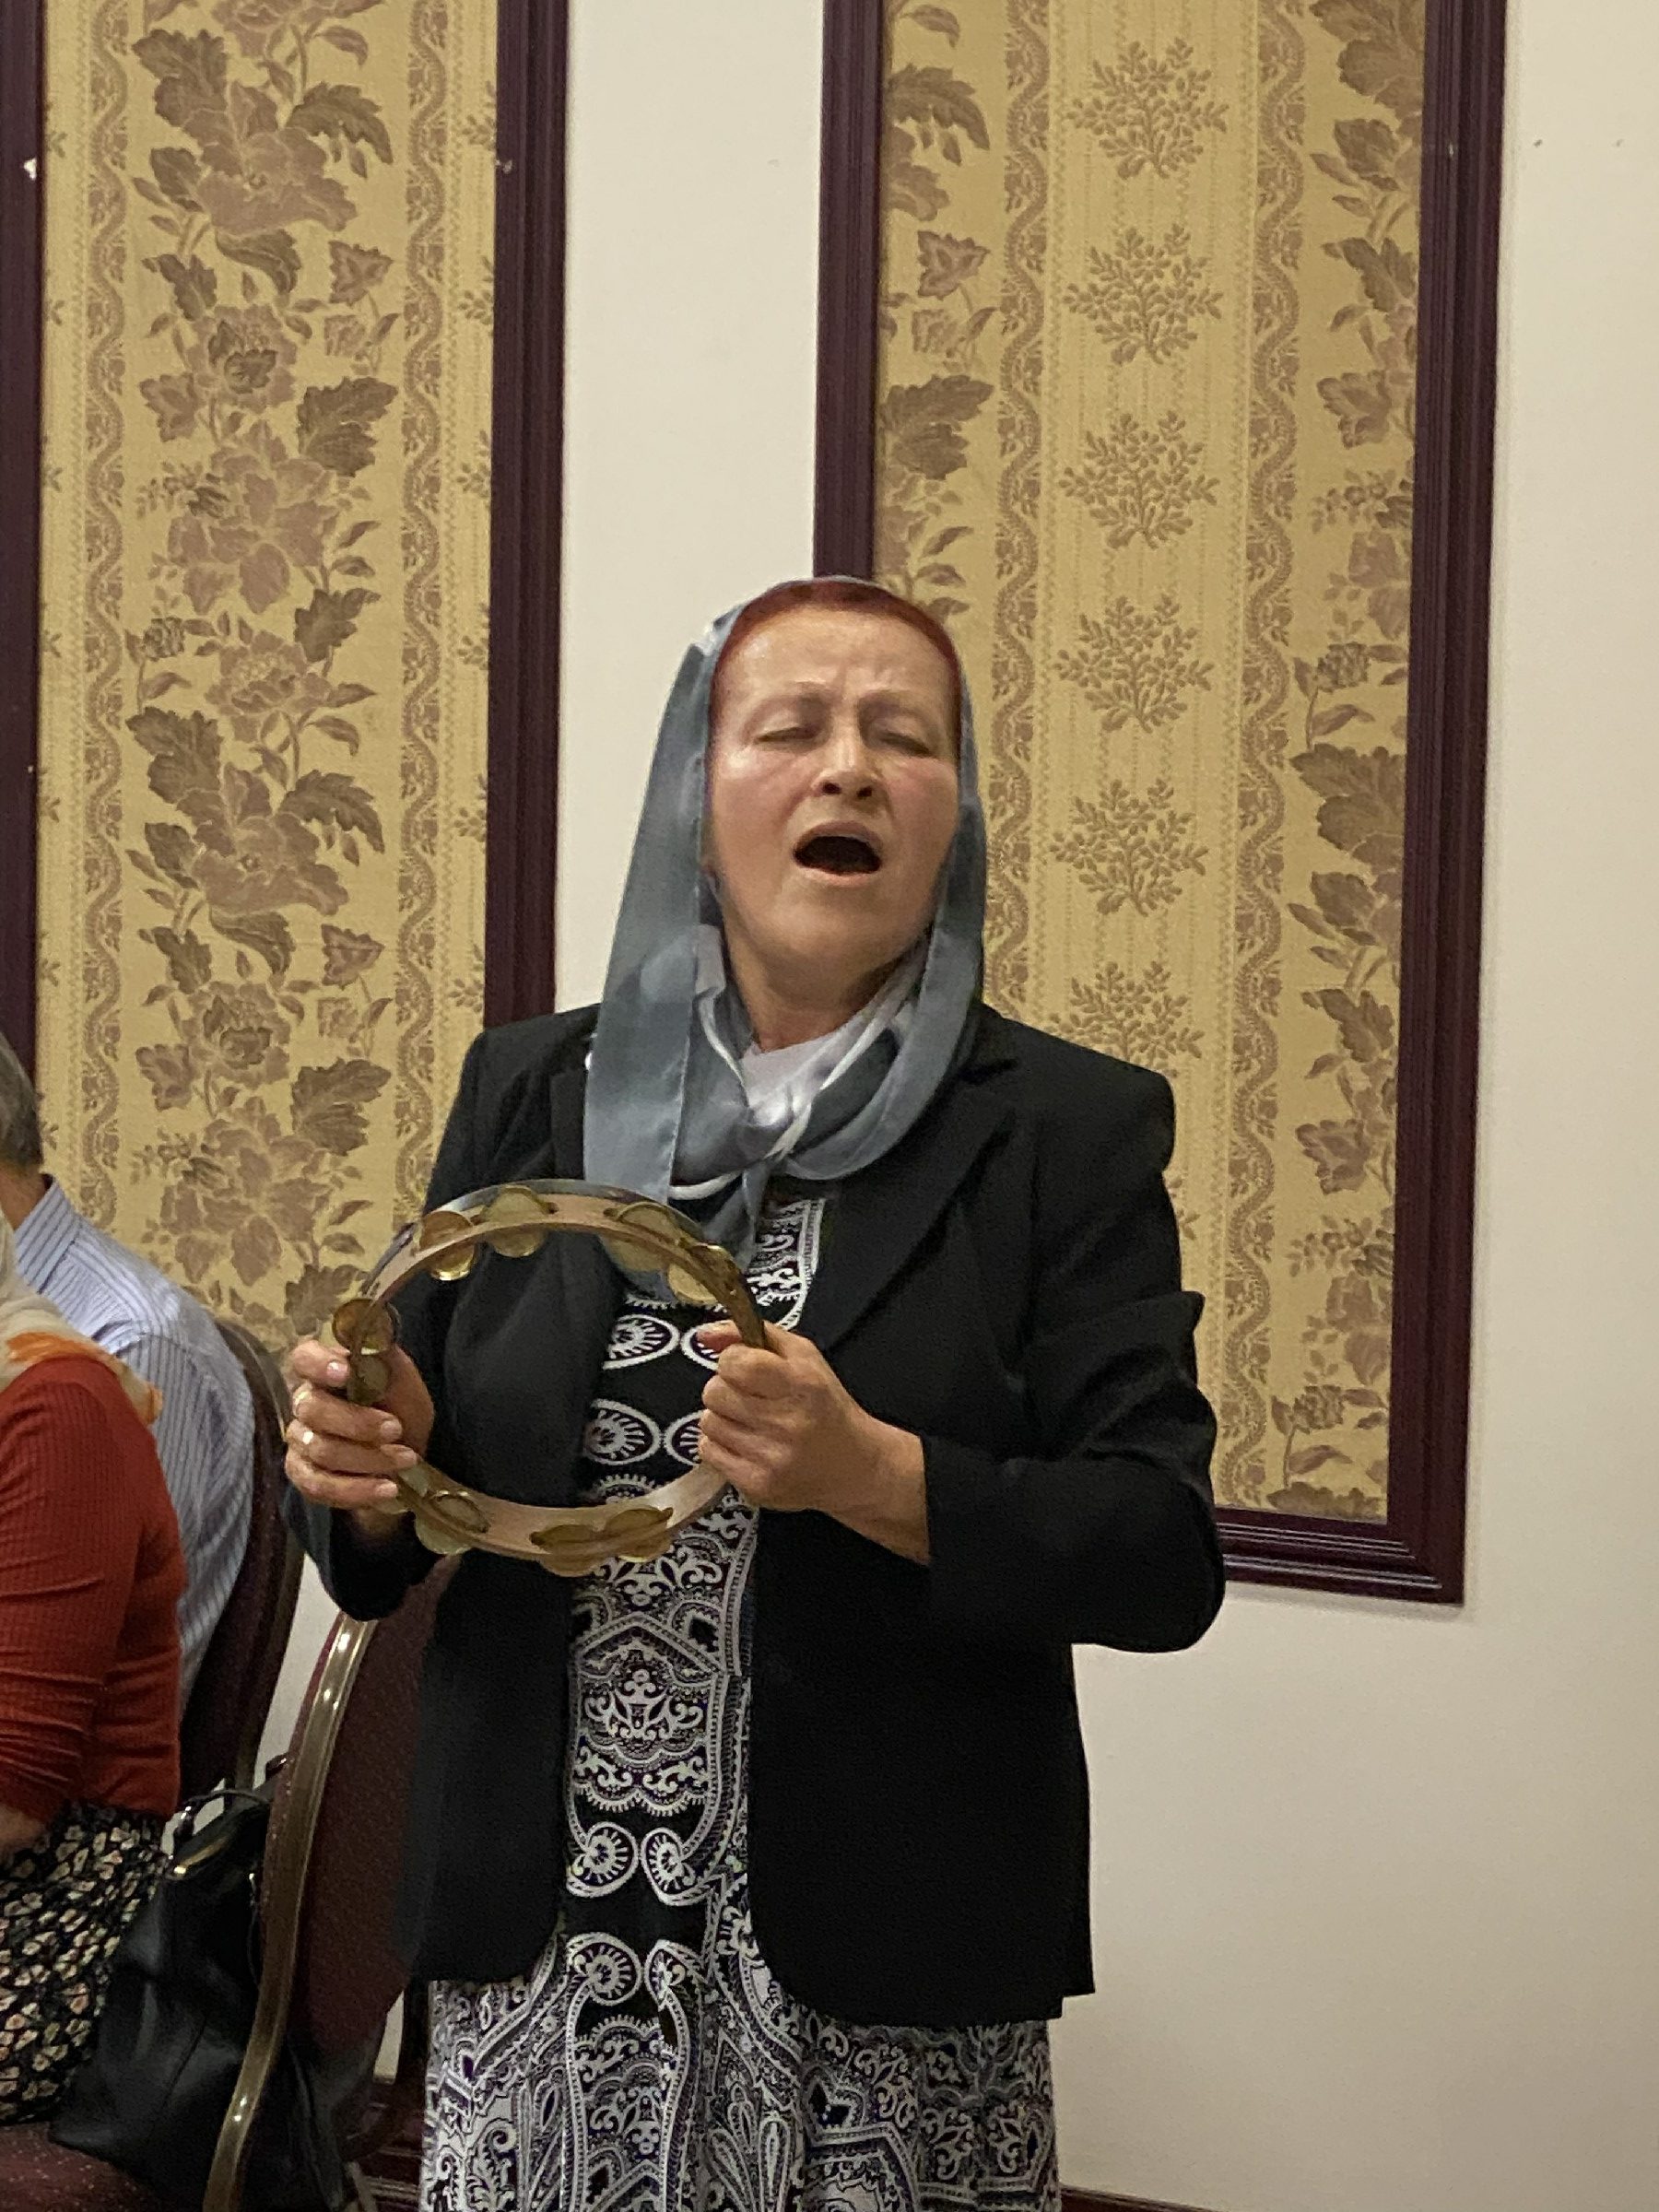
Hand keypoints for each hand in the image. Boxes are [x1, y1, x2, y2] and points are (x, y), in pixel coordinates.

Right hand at [282, 1335, 434, 1536]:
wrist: (406, 1456)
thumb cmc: (400, 1409)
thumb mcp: (401, 1379)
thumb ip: (383, 1356)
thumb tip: (374, 1327)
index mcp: (325, 1370)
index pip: (303, 1358)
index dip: (318, 1365)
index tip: (345, 1372)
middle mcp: (304, 1403)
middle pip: (314, 1410)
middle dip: (359, 1423)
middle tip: (397, 1428)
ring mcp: (300, 1441)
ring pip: (321, 1450)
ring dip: (368, 1458)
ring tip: (406, 1459)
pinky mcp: (304, 1476)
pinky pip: (318, 1486)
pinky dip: (356, 1489)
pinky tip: (386, 1488)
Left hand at [695, 1322, 927, 1559]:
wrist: (852, 1467)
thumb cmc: (825, 1407)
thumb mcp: (803, 1357)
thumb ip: (753, 1335)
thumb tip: (705, 1335)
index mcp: (800, 1385)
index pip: (735, 1362)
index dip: (733, 1360)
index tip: (747, 1367)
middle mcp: (786, 1423)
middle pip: (714, 1391)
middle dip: (727, 1389)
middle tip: (754, 1398)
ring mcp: (770, 1458)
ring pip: (708, 1421)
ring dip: (725, 1418)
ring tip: (754, 1423)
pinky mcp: (756, 1484)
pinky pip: (708, 1451)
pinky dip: (722, 1444)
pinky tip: (749, 1444)